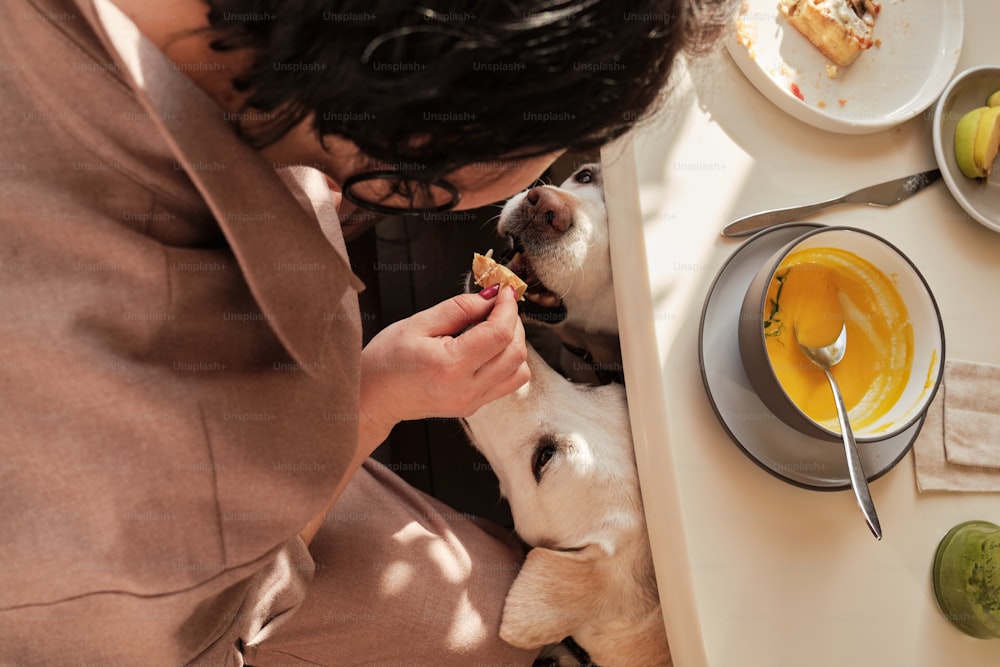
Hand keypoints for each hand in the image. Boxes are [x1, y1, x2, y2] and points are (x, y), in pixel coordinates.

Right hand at [359, 286, 528, 441]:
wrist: (374, 396)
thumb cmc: (387, 361)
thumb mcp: (418, 323)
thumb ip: (459, 308)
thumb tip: (490, 296)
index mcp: (450, 366)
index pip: (499, 334)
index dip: (507, 308)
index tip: (504, 291)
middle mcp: (466, 389)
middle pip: (515, 353)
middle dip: (514, 322)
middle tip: (498, 305)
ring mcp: (472, 402)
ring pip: (519, 372)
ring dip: (515, 344)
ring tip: (495, 326)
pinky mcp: (474, 406)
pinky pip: (508, 383)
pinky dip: (508, 361)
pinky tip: (490, 347)